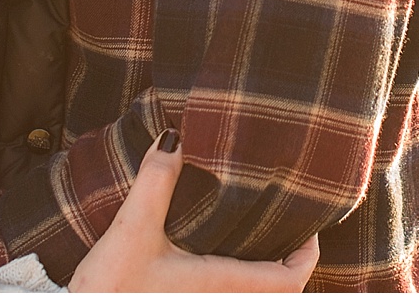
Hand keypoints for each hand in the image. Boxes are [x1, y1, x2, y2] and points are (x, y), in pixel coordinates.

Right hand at [68, 132, 319, 291]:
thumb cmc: (107, 288)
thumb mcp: (132, 227)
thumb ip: (156, 180)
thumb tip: (175, 137)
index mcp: (220, 284)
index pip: (289, 281)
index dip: (308, 255)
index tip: (311, 227)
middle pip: (279, 292)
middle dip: (289, 262)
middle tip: (288, 225)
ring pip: (252, 295)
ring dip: (263, 273)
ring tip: (257, 235)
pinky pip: (228, 295)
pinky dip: (238, 281)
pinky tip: (216, 255)